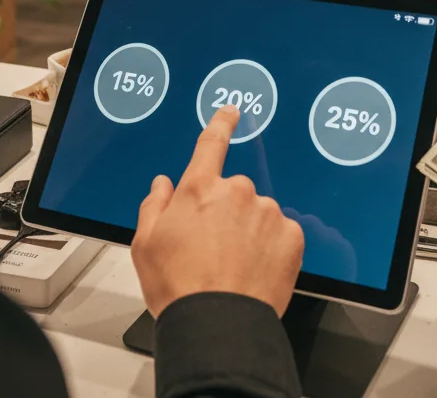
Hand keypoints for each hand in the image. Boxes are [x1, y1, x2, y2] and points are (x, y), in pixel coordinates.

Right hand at [131, 106, 304, 318]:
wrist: (217, 325)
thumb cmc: (177, 287)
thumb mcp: (145, 245)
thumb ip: (154, 205)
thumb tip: (163, 184)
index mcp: (199, 189)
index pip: (211, 144)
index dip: (221, 124)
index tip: (231, 112)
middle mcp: (237, 191)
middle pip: (234, 192)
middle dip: (227, 212)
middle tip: (215, 248)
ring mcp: (267, 212)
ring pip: (258, 214)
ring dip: (250, 231)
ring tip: (235, 266)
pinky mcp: (291, 235)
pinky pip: (281, 233)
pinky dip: (271, 248)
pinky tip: (256, 270)